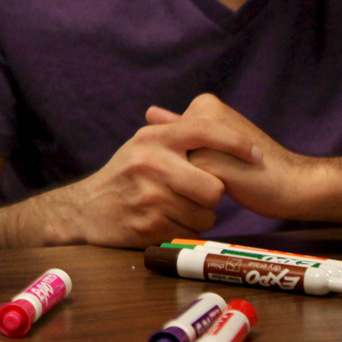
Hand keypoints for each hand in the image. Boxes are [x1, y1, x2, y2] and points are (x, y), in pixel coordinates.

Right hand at [47, 109, 264, 245]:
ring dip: (198, 216)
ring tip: (176, 208)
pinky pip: (190, 232)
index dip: (236, 142)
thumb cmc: (124, 176)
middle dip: (211, 195)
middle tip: (197, 194)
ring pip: (205, 214)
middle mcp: (151, 163)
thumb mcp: (143, 145)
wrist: (85, 209)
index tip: (256, 154)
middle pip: (214, 186)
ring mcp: (149, 196)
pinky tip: (165, 222)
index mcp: (153, 139)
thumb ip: (176, 132)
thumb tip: (212, 109)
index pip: (204, 131)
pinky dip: (184, 231)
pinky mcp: (148, 225)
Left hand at [150, 94, 319, 221]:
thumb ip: (183, 127)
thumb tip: (150, 112)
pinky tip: (226, 191)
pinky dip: (196, 194)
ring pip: (177, 168)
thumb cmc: (256, 165)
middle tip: (229, 169)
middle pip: (172, 152)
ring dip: (193, 181)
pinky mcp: (208, 163)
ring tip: (230, 178)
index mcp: (205, 104)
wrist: (296, 183)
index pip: (173, 138)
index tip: (222, 159)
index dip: (193, 158)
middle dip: (190, 169)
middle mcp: (202, 114)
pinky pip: (186, 184)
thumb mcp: (218, 140)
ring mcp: (204, 138)